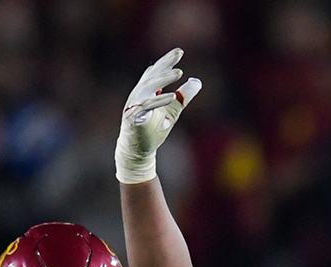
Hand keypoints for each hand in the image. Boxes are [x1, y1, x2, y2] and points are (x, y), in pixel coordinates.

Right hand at [115, 48, 202, 183]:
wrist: (139, 150)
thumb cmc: (153, 128)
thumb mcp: (173, 110)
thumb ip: (183, 96)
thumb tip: (197, 81)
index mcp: (147, 90)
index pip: (157, 72)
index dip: (167, 61)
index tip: (179, 51)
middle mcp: (139, 94)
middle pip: (152, 74)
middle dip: (165, 63)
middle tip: (179, 53)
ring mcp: (134, 105)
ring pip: (148, 87)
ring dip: (163, 79)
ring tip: (179, 73)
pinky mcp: (132, 117)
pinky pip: (146, 106)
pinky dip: (160, 101)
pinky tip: (172, 96)